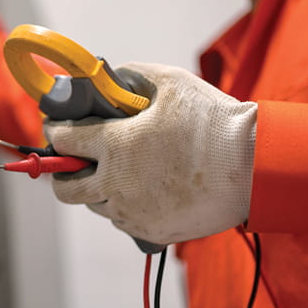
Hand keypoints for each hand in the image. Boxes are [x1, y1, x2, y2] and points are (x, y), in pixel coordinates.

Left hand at [45, 62, 256, 244]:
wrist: (252, 168)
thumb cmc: (212, 122)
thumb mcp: (172, 83)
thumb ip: (134, 78)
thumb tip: (114, 78)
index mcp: (114, 145)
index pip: (63, 140)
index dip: (54, 130)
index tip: (54, 126)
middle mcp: (114, 183)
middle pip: (65, 188)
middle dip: (60, 172)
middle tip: (69, 161)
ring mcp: (131, 211)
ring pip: (95, 205)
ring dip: (96, 189)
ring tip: (114, 172)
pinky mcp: (150, 230)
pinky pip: (123, 220)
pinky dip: (123, 206)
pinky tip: (141, 190)